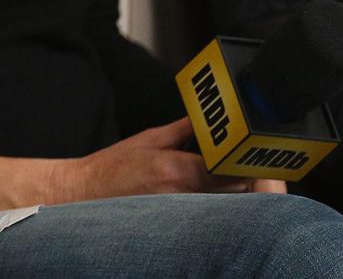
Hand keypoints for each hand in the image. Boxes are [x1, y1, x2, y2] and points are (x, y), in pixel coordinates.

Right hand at [0, 118, 256, 212]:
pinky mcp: (180, 225)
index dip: (248, 160)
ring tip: (234, 178)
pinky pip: (211, 216)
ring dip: (234, 193)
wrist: (85, 194)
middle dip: (247, 178)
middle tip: (252, 164)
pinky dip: (217, 205)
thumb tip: (209, 118)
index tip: (257, 151)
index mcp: (179, 169)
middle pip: (236, 191)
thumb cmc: (113, 167)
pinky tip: (213, 197)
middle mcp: (185, 195)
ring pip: (226, 206)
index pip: (230, 167)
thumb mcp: (149, 138)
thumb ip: (184, 129)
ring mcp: (184, 214)